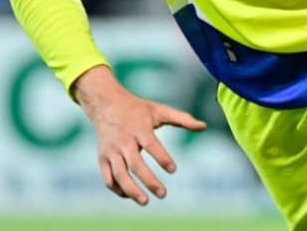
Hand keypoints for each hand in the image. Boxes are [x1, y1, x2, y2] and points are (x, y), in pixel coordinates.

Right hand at [73, 65, 206, 204]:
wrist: (106, 103)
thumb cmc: (138, 109)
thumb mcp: (160, 110)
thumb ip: (182, 119)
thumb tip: (204, 126)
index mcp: (139, 128)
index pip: (152, 145)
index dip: (162, 158)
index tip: (173, 170)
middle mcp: (124, 140)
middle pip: (135, 164)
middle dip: (148, 181)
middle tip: (163, 194)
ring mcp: (111, 150)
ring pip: (119, 174)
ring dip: (131, 190)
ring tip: (145, 201)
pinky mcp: (102, 157)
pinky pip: (108, 178)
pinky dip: (117, 189)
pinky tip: (129, 195)